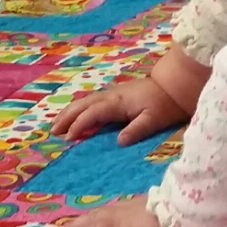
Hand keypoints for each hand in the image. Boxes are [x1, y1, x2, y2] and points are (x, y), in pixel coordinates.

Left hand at [43, 197, 194, 226]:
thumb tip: (163, 215)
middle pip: (89, 221)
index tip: (72, 224)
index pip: (105, 212)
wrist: (198, 213)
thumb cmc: (190, 209)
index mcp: (136, 205)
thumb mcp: (172, 205)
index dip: (86, 219)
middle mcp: (124, 214)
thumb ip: (161, 210)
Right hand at [51, 77, 187, 144]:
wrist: (174, 84)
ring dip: (69, 112)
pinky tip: (75, 115)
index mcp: (117, 103)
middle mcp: (111, 96)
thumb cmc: (165, 103)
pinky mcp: (116, 95)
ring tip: (56, 125)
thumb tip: (118, 142)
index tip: (68, 138)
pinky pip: (91, 101)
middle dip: (66, 117)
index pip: (92, 114)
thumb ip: (136, 130)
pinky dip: (79, 108)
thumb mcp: (154, 119)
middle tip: (52, 132)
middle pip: (82, 105)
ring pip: (84, 101)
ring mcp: (113, 94)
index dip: (79, 125)